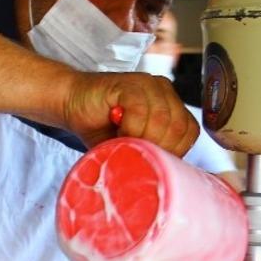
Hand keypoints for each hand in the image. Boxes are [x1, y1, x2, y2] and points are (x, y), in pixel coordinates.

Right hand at [63, 70, 198, 155]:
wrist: (70, 103)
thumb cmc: (101, 128)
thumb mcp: (133, 146)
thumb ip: (153, 153)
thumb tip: (167, 177)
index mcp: (171, 104)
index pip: (190, 131)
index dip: (174, 151)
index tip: (150, 158)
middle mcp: (164, 90)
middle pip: (179, 127)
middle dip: (158, 148)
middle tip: (136, 152)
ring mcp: (148, 84)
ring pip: (163, 119)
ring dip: (143, 139)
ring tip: (125, 141)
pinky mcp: (129, 83)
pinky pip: (140, 110)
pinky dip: (131, 128)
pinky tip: (118, 132)